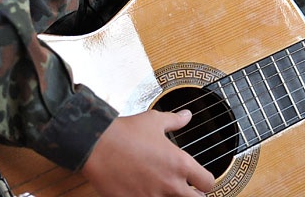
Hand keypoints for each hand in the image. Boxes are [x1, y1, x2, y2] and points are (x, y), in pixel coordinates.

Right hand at [82, 109, 214, 196]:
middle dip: (195, 196)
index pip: (207, 182)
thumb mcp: (155, 120)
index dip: (206, 182)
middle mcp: (170, 184)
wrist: (97, 145)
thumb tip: (187, 115)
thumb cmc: (126, 132)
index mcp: (179, 163)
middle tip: (188, 191)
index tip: (200, 180)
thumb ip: (175, 120)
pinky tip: (146, 193)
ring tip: (167, 192)